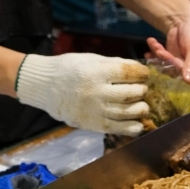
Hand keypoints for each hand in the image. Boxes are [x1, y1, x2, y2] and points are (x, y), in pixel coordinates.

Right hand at [15, 53, 148, 135]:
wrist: (45, 87)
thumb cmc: (69, 69)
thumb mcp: (90, 59)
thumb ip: (114, 64)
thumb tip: (138, 69)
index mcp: (95, 72)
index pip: (127, 73)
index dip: (141, 73)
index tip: (144, 74)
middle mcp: (97, 92)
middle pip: (131, 93)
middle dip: (142, 90)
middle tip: (142, 89)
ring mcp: (96, 110)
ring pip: (128, 112)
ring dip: (141, 108)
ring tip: (142, 105)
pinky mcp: (94, 125)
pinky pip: (119, 128)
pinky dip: (133, 127)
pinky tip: (138, 122)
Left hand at [147, 10, 189, 83]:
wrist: (183, 20)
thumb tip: (189, 82)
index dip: (179, 68)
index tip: (172, 58)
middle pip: (176, 72)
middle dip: (166, 60)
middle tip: (159, 49)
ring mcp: (179, 67)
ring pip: (166, 67)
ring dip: (158, 55)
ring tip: (153, 43)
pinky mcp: (170, 62)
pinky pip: (160, 61)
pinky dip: (154, 53)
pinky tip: (151, 45)